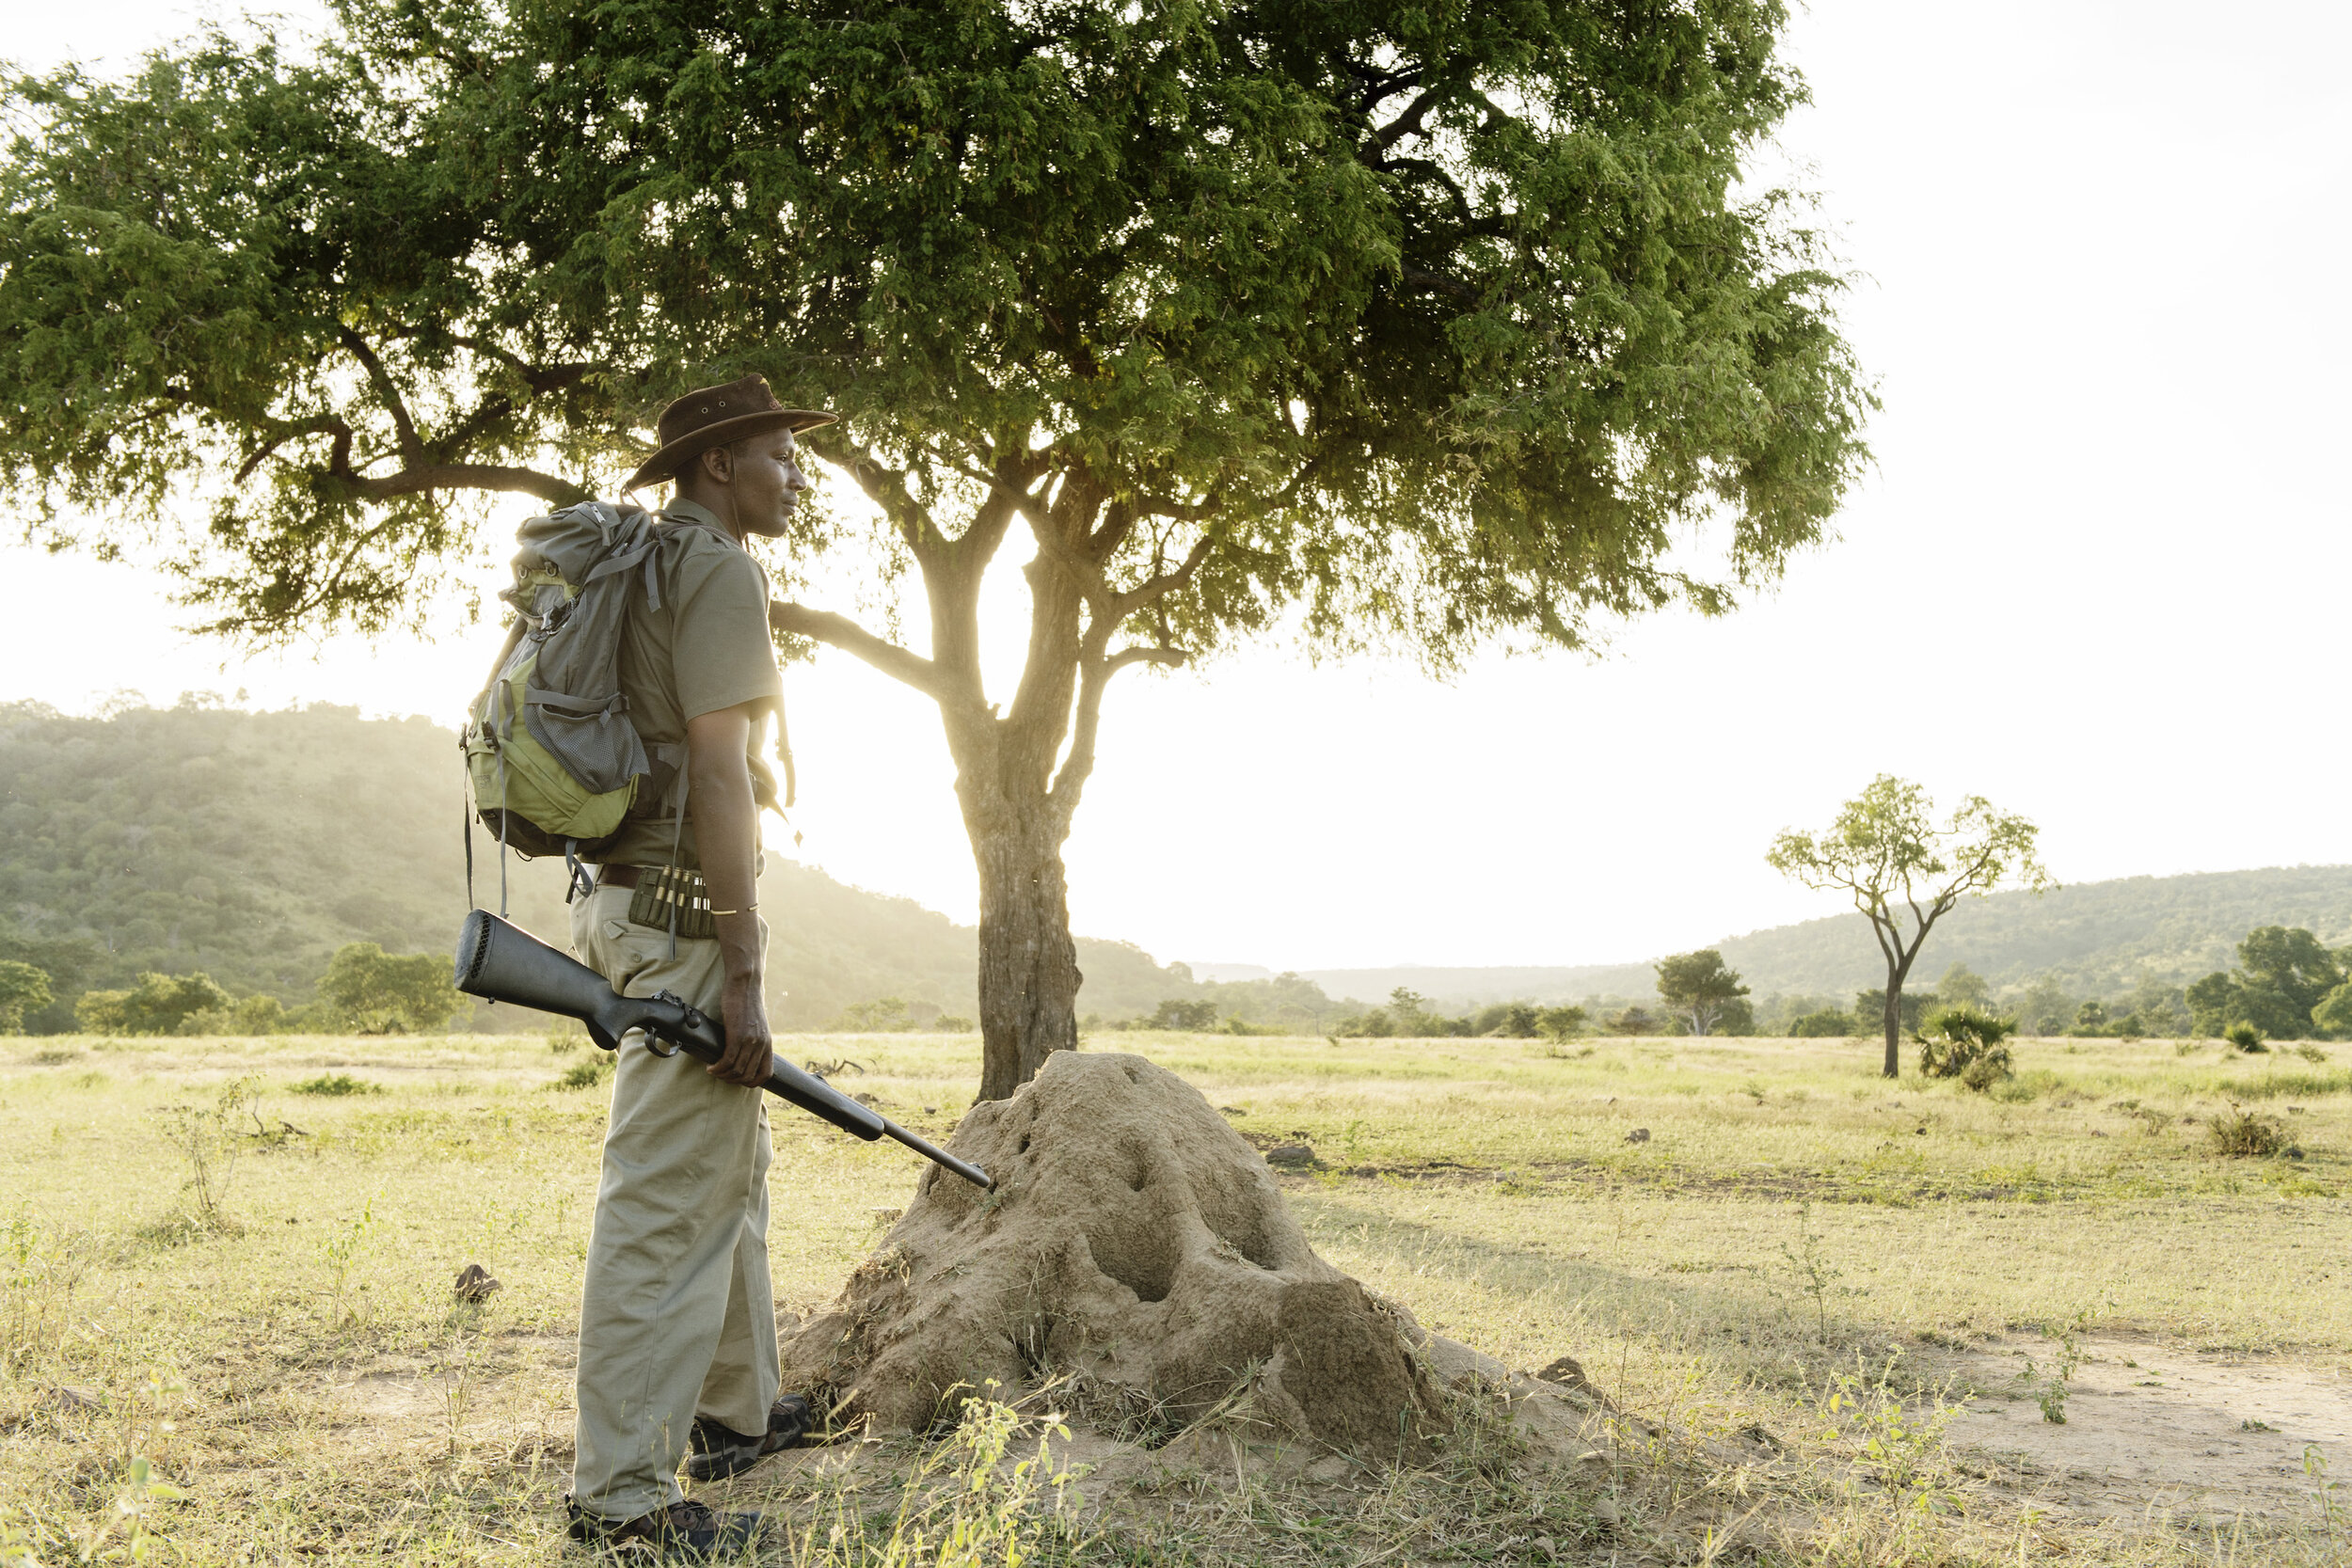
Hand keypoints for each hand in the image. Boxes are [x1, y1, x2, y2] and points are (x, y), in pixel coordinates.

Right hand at [712, 970, 772, 1086]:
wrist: (745, 985)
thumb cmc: (747, 1002)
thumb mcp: (756, 1025)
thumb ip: (754, 1039)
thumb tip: (745, 1052)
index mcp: (767, 1044)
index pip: (766, 1074)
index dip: (751, 1083)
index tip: (737, 1080)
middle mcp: (761, 1045)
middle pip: (748, 1076)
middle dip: (732, 1080)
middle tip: (720, 1075)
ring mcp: (750, 1040)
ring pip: (736, 1071)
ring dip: (722, 1075)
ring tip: (713, 1071)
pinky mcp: (737, 1035)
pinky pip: (728, 1060)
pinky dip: (717, 1067)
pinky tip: (711, 1066)